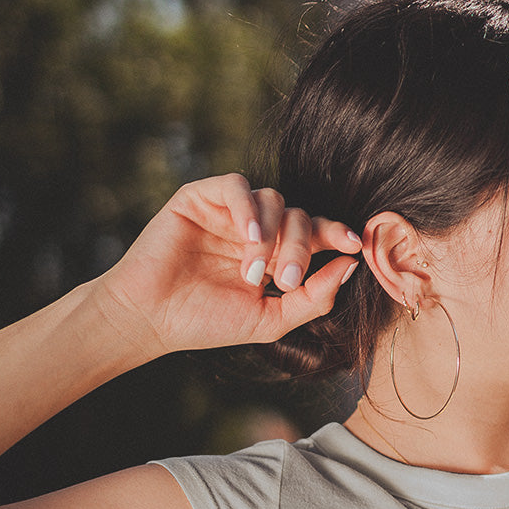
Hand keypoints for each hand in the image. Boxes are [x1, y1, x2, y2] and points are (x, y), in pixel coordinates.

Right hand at [94, 173, 362, 360]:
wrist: (152, 318)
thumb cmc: (209, 322)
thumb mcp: (272, 319)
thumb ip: (314, 297)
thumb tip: (351, 266)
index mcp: (276, 255)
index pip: (316, 233)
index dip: (337, 234)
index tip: (356, 246)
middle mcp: (256, 229)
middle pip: (299, 216)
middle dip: (301, 247)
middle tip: (287, 279)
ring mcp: (229, 212)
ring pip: (273, 199)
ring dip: (273, 235)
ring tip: (254, 271)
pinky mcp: (200, 197)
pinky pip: (237, 185)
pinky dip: (249, 209)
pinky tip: (247, 238)